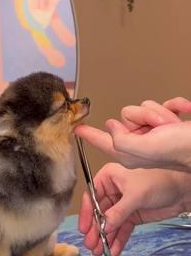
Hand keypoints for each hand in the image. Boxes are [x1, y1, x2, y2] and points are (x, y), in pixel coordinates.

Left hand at [75, 97, 190, 170]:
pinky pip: (164, 104)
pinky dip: (175, 107)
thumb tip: (112, 125)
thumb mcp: (145, 148)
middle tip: (160, 128)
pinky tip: (182, 116)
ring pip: (145, 107)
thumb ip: (122, 139)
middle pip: (127, 116)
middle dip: (145, 117)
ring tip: (172, 127)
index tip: (76, 128)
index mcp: (128, 152)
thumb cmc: (181, 150)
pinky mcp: (167, 123)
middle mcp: (138, 142)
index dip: (88, 134)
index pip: (103, 141)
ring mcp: (153, 133)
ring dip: (161, 113)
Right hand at [79, 163, 190, 255]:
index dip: (86, 213)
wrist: (182, 188)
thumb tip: (104, 227)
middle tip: (90, 244)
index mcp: (109, 177)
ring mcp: (122, 204)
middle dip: (95, 230)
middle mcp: (113, 190)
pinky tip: (113, 250)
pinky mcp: (132, 215)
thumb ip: (118, 212)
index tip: (84, 228)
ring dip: (105, 238)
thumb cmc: (158, 180)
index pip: (91, 196)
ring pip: (109, 223)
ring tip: (99, 251)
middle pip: (99, 212)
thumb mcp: (135, 195)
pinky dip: (118, 240)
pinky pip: (122, 229)